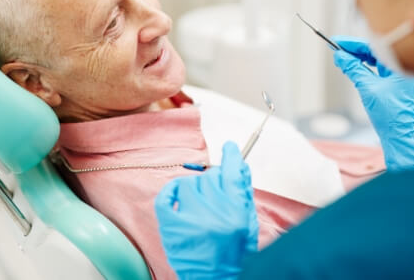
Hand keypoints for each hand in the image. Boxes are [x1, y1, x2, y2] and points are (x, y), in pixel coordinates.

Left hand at [155, 142, 258, 279]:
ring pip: (189, 184)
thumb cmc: (235, 253)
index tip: (230, 147)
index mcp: (236, 214)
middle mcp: (214, 215)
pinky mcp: (172, 228)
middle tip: (214, 196)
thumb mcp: (247, 222)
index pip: (232, 174)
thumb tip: (238, 164)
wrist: (218, 279)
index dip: (232, 156)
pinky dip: (171, 192)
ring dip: (194, 190)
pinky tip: (177, 194)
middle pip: (210, 177)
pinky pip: (166, 197)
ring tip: (199, 205)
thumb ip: (243, 192)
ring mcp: (191, 221)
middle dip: (214, 183)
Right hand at [333, 36, 413, 169]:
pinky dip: (366, 69)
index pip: (374, 48)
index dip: (353, 44)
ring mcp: (400, 78)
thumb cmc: (391, 116)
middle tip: (337, 50)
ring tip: (343, 59)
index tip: (338, 42)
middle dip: (355, 51)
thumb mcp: (367, 88)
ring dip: (359, 59)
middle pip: (376, 53)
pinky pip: (379, 71)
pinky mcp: (396, 86)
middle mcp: (402, 70)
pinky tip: (355, 68)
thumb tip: (341, 57)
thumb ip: (353, 69)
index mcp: (400, 67)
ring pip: (377, 62)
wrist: (401, 136)